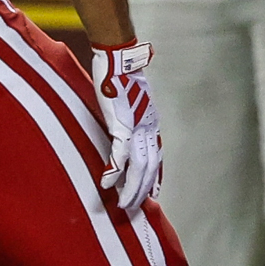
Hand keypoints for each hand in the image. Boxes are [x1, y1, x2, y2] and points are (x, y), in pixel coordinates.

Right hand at [89, 41, 162, 210]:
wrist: (119, 57)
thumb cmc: (123, 73)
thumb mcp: (134, 98)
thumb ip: (132, 112)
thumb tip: (126, 119)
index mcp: (151, 121)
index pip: (157, 155)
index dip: (155, 176)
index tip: (154, 193)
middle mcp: (148, 127)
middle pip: (150, 167)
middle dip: (142, 190)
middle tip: (134, 208)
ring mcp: (137, 127)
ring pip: (138, 166)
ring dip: (131, 188)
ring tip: (124, 205)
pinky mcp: (121, 124)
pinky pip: (120, 154)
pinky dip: (114, 171)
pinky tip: (107, 184)